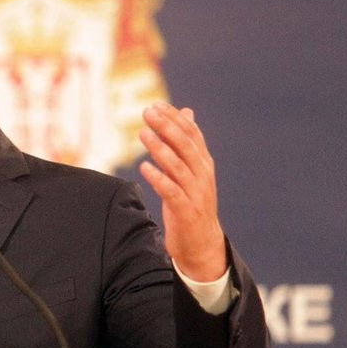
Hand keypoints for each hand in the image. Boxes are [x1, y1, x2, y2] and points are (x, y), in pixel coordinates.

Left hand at [139, 102, 225, 281]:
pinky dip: (158, 178)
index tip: (156, 104)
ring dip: (160, 148)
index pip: (192, 134)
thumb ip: (184, 143)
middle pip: (186, 145)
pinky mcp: (186, 210)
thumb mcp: (189, 170)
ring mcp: (196, 193)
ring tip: (143, 134)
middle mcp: (202, 175)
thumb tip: (186, 112)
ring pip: (178, 166)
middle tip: (148, 112)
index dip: (175, 118)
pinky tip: (143, 167)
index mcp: (203, 163)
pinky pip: (171, 191)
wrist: (201, 242)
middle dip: (167, 127)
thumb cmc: (191, 202)